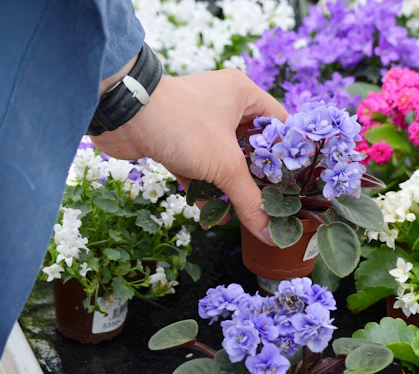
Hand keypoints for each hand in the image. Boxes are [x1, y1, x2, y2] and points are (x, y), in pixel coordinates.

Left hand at [91, 69, 287, 244]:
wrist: (122, 116)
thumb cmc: (182, 125)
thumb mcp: (225, 165)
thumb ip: (250, 200)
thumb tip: (272, 233)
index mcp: (242, 95)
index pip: (279, 124)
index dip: (288, 153)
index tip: (296, 183)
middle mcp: (222, 105)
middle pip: (251, 147)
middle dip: (257, 177)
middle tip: (272, 203)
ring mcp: (198, 123)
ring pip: (223, 160)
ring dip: (229, 187)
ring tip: (243, 214)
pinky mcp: (177, 141)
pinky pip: (199, 168)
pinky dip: (204, 189)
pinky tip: (212, 214)